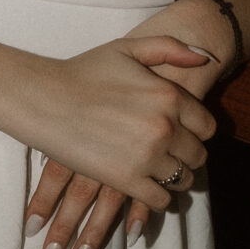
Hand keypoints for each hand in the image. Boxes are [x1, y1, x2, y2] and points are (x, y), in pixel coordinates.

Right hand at [16, 35, 216, 248]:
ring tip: (158, 172)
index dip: (196, 132)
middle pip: (198, 155)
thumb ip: (170, 48)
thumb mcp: (127, 48)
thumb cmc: (82, 72)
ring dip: (174, 178)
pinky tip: (146, 189)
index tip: (183, 135)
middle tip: (171, 155)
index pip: (207, 126)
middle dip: (187, 156)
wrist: (42, 99)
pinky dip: (157, 198)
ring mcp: (147, 156)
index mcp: (169, 95)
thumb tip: (204, 60)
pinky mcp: (127, 180)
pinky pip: (160, 200)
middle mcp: (164, 127)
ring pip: (182, 179)